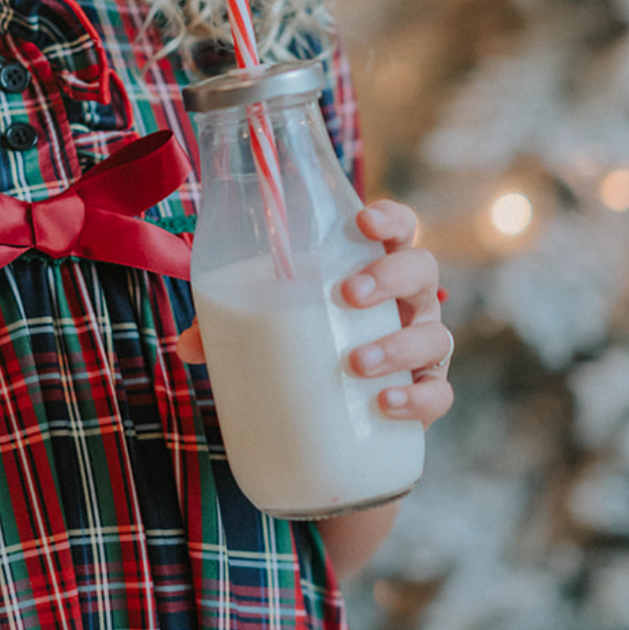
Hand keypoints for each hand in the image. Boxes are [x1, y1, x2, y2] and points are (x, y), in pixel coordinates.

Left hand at [176, 198, 453, 430]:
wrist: (340, 412)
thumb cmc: (305, 344)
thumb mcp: (268, 325)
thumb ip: (230, 325)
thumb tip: (188, 344)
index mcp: (374, 268)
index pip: (397, 227)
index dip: (388, 218)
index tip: (361, 221)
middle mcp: (408, 302)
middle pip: (421, 269)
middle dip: (389, 276)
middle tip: (348, 293)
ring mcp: (423, 346)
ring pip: (435, 334)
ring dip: (398, 346)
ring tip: (356, 363)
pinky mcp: (427, 392)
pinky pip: (439, 393)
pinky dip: (418, 399)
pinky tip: (386, 404)